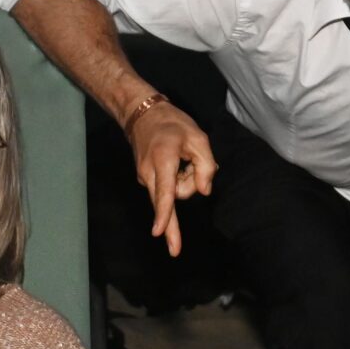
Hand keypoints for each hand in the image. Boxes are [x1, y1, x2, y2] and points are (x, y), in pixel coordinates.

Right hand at [126, 102, 216, 256]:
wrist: (143, 115)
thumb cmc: (172, 125)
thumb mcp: (198, 137)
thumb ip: (206, 165)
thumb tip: (205, 191)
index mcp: (163, 161)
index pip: (165, 192)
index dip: (164, 214)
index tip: (157, 233)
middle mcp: (149, 173)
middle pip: (167, 202)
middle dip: (181, 200)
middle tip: (186, 172)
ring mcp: (144, 178)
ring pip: (171, 194)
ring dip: (184, 181)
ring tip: (184, 158)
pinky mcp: (144, 180)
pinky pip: (166, 189)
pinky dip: (176, 180)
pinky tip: (177, 162)